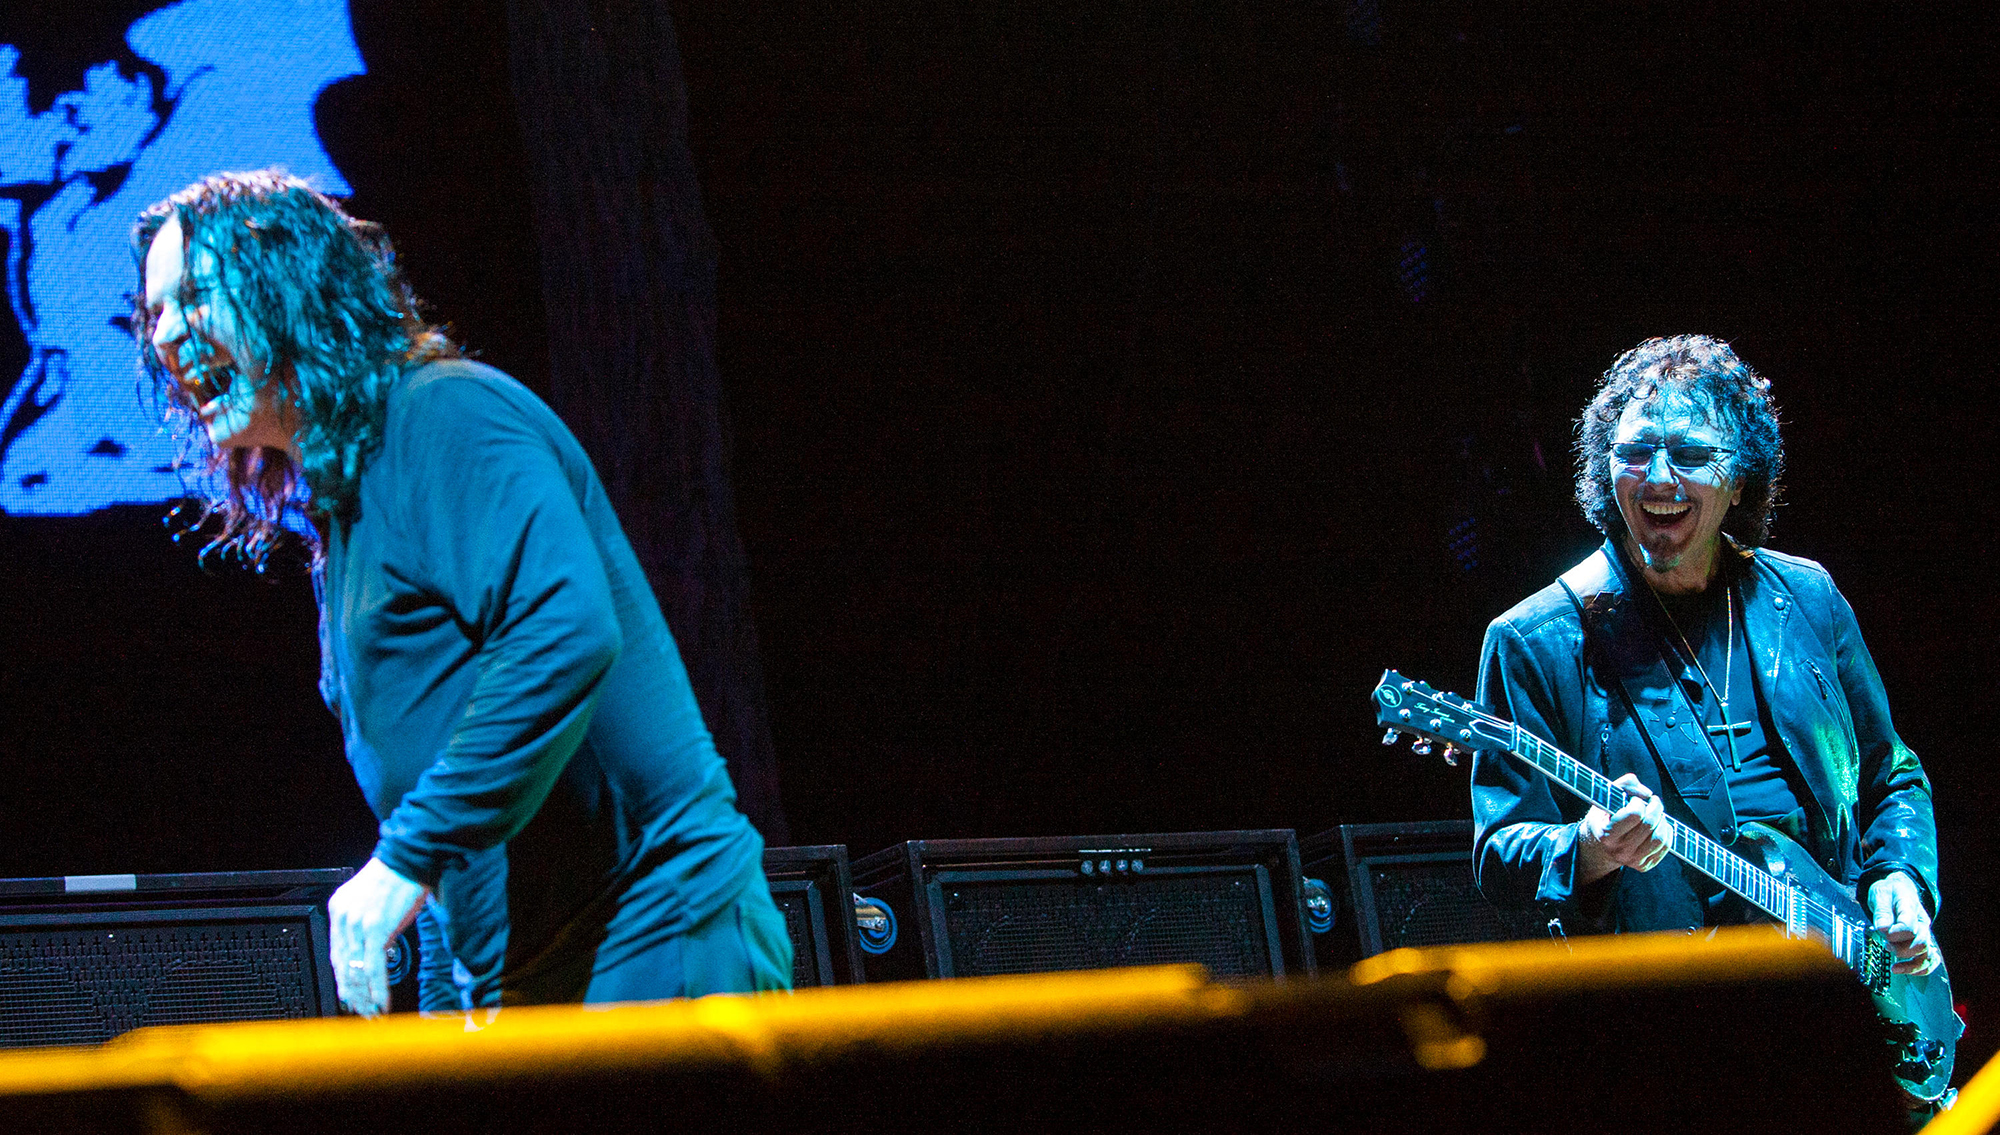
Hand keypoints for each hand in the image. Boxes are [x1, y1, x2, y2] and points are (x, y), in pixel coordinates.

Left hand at [328, 857, 428, 1016]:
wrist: (411, 858)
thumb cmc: (399, 876)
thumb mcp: (374, 899)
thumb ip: (368, 924)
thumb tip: (377, 950)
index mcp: (338, 910)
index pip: (336, 955)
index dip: (343, 980)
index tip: (351, 997)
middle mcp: (343, 919)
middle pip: (343, 967)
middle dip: (353, 994)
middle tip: (362, 1012)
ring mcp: (358, 925)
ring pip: (356, 971)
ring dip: (365, 997)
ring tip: (373, 1013)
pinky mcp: (377, 930)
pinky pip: (373, 967)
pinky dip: (378, 989)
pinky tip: (383, 1003)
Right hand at [1577, 774, 1672, 884]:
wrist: (1599, 847)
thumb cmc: (1604, 818)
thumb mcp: (1605, 798)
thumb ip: (1625, 785)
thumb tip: (1648, 794)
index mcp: (1607, 834)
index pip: (1634, 814)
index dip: (1638, 802)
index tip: (1634, 800)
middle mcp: (1620, 851)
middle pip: (1650, 824)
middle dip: (1655, 807)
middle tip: (1653, 801)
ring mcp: (1633, 860)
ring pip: (1660, 838)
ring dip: (1663, 821)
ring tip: (1656, 814)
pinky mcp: (1644, 865)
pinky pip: (1665, 847)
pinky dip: (1666, 832)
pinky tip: (1659, 826)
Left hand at [1867, 872, 1939, 976]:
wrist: (1897, 889)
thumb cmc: (1888, 893)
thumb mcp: (1880, 895)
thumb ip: (1882, 912)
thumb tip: (1882, 928)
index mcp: (1911, 908)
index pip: (1909, 925)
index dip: (1896, 933)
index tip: (1883, 932)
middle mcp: (1922, 923)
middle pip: (1920, 943)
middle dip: (1901, 949)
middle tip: (1886, 945)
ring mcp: (1925, 934)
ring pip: (1927, 955)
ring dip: (1910, 964)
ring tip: (1894, 967)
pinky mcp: (1923, 942)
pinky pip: (1930, 960)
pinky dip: (1920, 969)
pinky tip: (1906, 971)